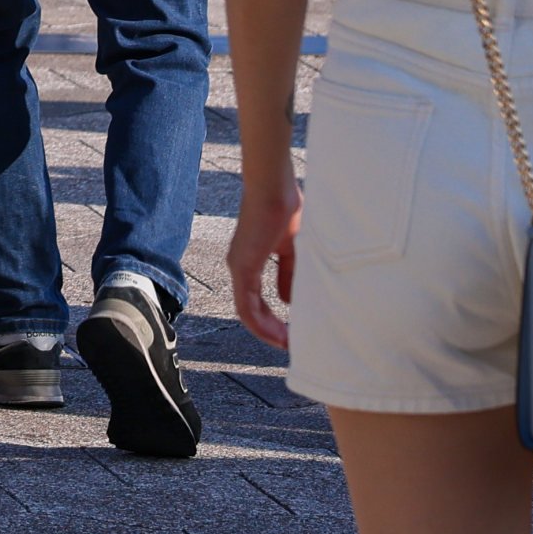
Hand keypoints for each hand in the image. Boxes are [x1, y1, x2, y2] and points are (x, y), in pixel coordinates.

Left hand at [227, 174, 299, 349]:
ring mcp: (239, 267)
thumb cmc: (285, 209)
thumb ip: (290, 274)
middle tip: (292, 346)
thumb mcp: (293, 248)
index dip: (273, 320)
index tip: (292, 334)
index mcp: (251, 261)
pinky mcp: (242, 266)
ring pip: (247, 313)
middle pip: (252, 311)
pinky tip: (278, 335)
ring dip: (267, 332)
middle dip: (272, 331)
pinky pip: (246, 305)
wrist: (274, 186)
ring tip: (287, 346)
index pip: (257, 300)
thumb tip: (289, 301)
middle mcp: (240, 267)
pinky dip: (261, 324)